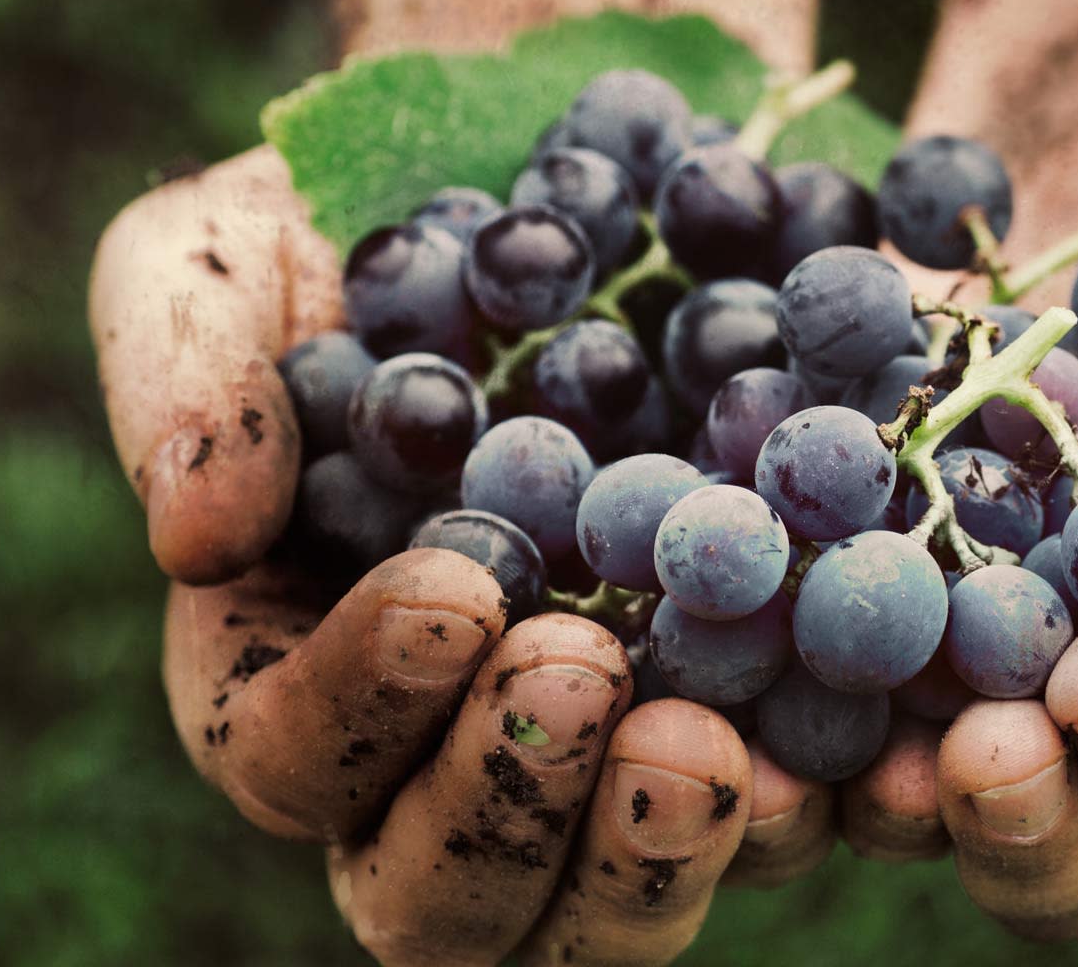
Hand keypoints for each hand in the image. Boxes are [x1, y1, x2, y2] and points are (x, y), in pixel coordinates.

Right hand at [88, 0, 829, 961]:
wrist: (583, 182)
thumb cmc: (374, 225)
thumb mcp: (234, 253)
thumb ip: (183, 374)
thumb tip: (195, 536)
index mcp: (304, 669)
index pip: (291, 754)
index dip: (358, 704)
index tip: (451, 592)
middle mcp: (454, 749)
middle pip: (447, 898)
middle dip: (510, 806)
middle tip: (584, 673)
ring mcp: (616, 748)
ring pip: (611, 905)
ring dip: (659, 851)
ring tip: (722, 748)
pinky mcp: (766, 714)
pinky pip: (799, 814)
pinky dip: (841, 804)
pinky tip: (894, 750)